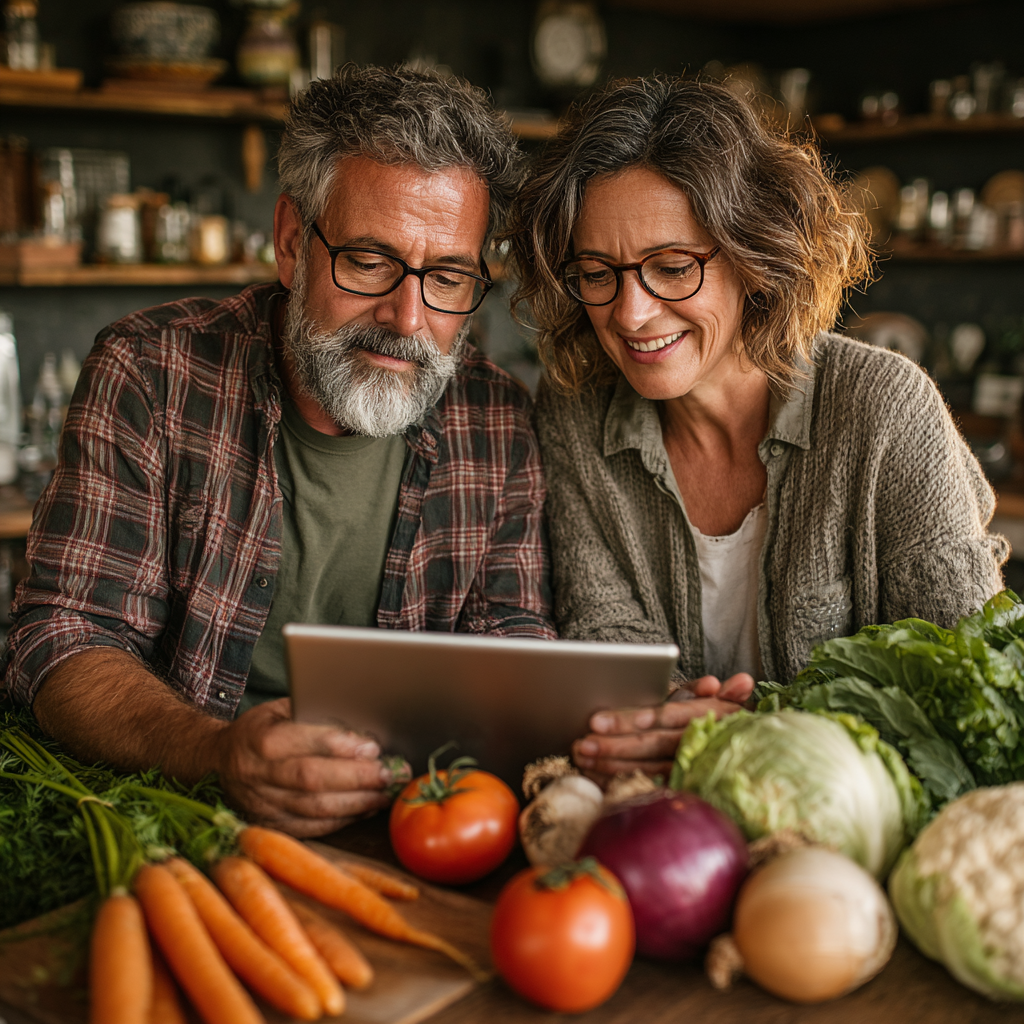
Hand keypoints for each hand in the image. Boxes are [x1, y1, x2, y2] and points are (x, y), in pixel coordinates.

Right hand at [215, 697, 407, 836]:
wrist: (217, 762)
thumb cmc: (260, 730)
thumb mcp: (279, 709)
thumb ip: (313, 714)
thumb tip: (360, 722)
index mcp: (260, 739)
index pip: (304, 745)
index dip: (340, 747)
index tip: (372, 747)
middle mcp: (259, 775)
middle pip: (312, 780)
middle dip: (357, 778)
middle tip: (388, 773)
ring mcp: (263, 805)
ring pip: (314, 809)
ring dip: (356, 803)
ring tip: (385, 793)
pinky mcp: (270, 825)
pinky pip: (311, 828)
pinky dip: (342, 820)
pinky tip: (365, 809)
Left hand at [571, 673, 753, 785]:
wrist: (746, 760)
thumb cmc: (725, 724)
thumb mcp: (728, 706)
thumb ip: (724, 693)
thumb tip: (743, 682)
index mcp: (708, 720)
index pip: (665, 717)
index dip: (632, 719)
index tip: (598, 720)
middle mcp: (698, 747)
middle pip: (650, 745)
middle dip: (613, 745)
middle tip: (581, 742)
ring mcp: (688, 772)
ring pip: (645, 769)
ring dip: (610, 764)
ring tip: (579, 756)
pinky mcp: (678, 790)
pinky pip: (644, 787)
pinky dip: (617, 781)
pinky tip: (594, 775)